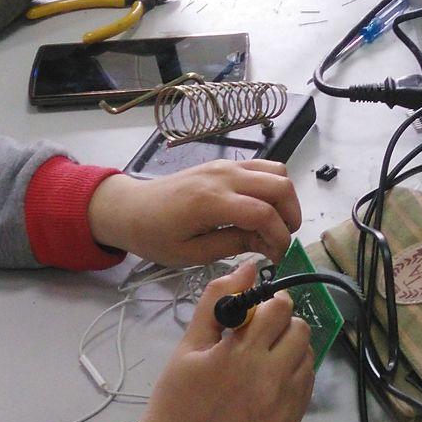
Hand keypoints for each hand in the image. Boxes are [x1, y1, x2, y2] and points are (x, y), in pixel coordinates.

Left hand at [86, 161, 299, 266]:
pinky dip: (272, 187)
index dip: (279, 237)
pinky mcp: (224, 163)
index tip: (277, 257)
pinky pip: (262, 167)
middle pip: (279, 186)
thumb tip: (267, 244)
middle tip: (281, 240)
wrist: (130, 208)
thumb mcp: (192, 253)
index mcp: (210, 202)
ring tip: (274, 224)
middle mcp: (223, 176)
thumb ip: (233, 244)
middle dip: (291, 215)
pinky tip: (261, 209)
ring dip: (285, 199)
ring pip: (276, 171)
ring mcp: (225, 165)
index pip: (264, 213)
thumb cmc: (155, 236)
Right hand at [123, 264, 314, 421]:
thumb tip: (247, 267)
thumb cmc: (175, 400)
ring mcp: (284, 405)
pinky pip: (307, 386)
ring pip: (308, 358)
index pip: (278, 309)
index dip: (269, 301)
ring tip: (264, 358)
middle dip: (282, 323)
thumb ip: (217, 301)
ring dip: (291, 349)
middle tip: (259, 334)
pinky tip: (269, 381)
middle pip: (300, 331)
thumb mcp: (188, 347)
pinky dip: (294, 376)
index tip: (255, 309)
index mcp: (241, 356)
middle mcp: (270, 380)